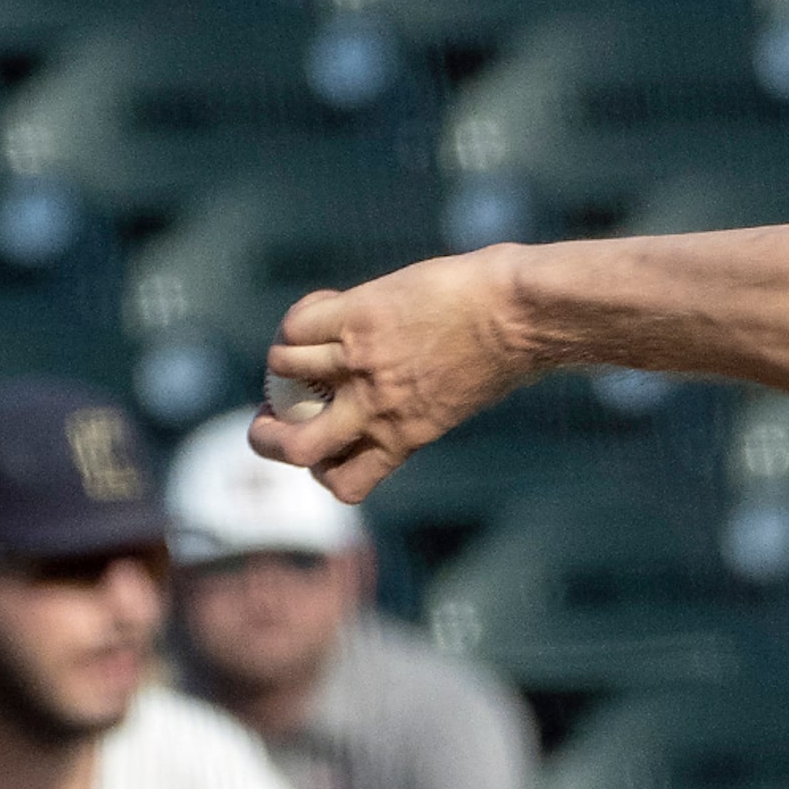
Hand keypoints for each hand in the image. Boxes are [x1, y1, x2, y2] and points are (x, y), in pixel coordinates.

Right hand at [251, 251, 529, 502]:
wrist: (521, 314)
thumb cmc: (507, 352)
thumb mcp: (458, 399)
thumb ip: (419, 408)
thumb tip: (401, 392)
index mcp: (404, 438)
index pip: (343, 484)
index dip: (323, 471)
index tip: (330, 442)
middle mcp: (375, 409)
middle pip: (295, 449)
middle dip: (267, 438)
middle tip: (270, 413)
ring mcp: (361, 363)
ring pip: (284, 373)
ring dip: (284, 360)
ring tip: (306, 341)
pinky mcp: (356, 317)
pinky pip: (298, 325)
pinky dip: (301, 316)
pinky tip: (327, 303)